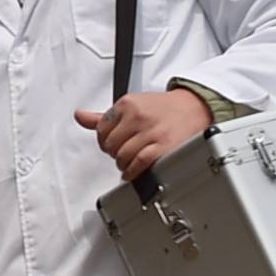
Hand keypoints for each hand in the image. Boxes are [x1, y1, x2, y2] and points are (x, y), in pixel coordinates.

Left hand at [76, 88, 213, 180]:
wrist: (195, 107)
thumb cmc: (164, 108)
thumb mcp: (131, 105)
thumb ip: (103, 115)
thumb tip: (80, 116)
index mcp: (127, 104)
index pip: (100, 129)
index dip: (104, 141)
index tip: (112, 144)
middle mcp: (137, 116)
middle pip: (110, 145)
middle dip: (113, 153)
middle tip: (121, 154)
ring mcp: (150, 131)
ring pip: (122, 156)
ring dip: (122, 164)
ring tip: (128, 163)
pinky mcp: (163, 146)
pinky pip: (138, 163)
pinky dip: (132, 171)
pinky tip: (132, 172)